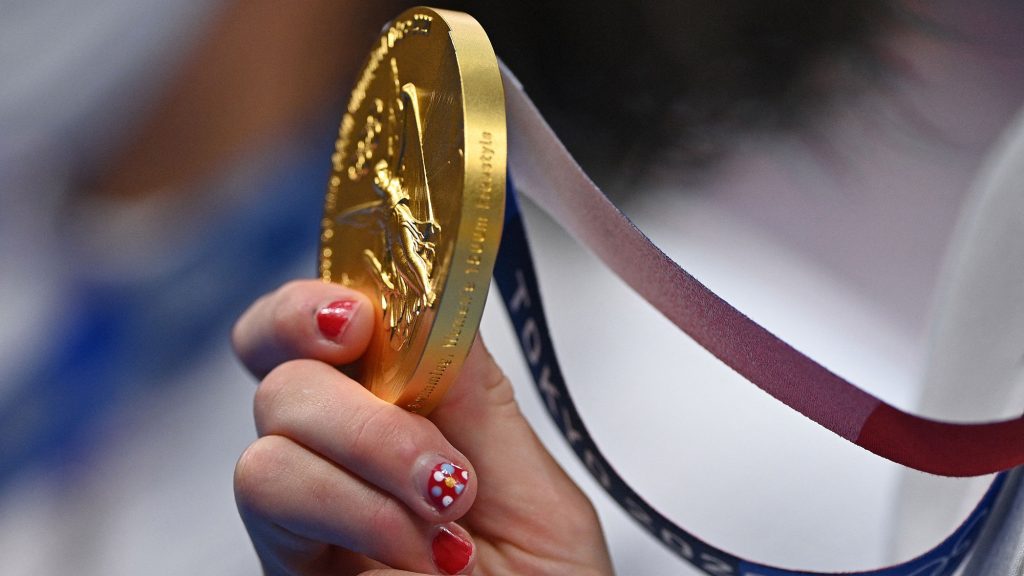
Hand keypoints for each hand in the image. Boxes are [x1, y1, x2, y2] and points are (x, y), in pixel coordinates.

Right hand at [232, 280, 613, 574]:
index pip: (327, 325)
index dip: (322, 299)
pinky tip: (419, 554)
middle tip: (443, 459)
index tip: (361, 313)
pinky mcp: (287, 564)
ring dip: (369, 461)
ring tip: (446, 516)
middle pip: (280, 362)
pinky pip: (271, 494)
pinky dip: (353, 512)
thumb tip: (427, 294)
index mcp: (408, 413)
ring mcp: (310, 511)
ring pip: (269, 431)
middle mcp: (346, 452)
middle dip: (365, 402)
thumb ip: (475, 397)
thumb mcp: (535, 488)